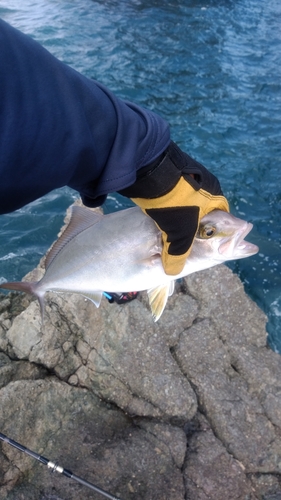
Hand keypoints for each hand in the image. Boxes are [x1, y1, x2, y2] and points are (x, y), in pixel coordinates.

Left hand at [119, 141, 228, 274]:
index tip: (201, 244)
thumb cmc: (174, 204)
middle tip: (181, 236)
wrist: (152, 172)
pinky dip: (168, 203)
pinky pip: (174, 192)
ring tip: (167, 224)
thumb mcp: (180, 233)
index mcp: (215, 198)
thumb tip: (173, 271)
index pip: (222, 220)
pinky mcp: (173, 172)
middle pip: (202, 211)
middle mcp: (206, 184)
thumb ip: (179, 253)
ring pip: (187, 201)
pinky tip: (159, 210)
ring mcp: (189, 175)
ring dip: (178, 213)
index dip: (212, 234)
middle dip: (192, 225)